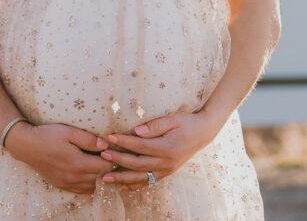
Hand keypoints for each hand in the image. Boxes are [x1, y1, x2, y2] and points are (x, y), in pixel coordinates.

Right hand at [6, 122, 114, 194]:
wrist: (26, 146)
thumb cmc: (48, 136)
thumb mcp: (70, 132)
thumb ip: (89, 139)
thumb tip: (105, 144)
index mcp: (78, 164)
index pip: (105, 168)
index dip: (113, 160)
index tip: (116, 151)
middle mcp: (73, 177)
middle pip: (100, 178)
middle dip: (109, 170)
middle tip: (114, 159)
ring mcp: (66, 183)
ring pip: (92, 187)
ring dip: (100, 179)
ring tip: (105, 167)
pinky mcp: (61, 184)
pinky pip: (81, 190)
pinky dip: (90, 185)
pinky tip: (92, 176)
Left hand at [99, 112, 222, 190]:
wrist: (203, 133)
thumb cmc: (187, 123)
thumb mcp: (174, 119)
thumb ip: (155, 125)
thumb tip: (136, 131)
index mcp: (167, 148)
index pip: (140, 146)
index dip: (124, 142)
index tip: (109, 137)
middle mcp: (167, 162)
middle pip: (137, 164)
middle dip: (118, 160)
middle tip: (102, 156)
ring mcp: (167, 170)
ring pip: (140, 177)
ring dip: (122, 178)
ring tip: (105, 178)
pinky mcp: (167, 173)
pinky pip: (148, 182)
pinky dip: (135, 185)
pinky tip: (122, 186)